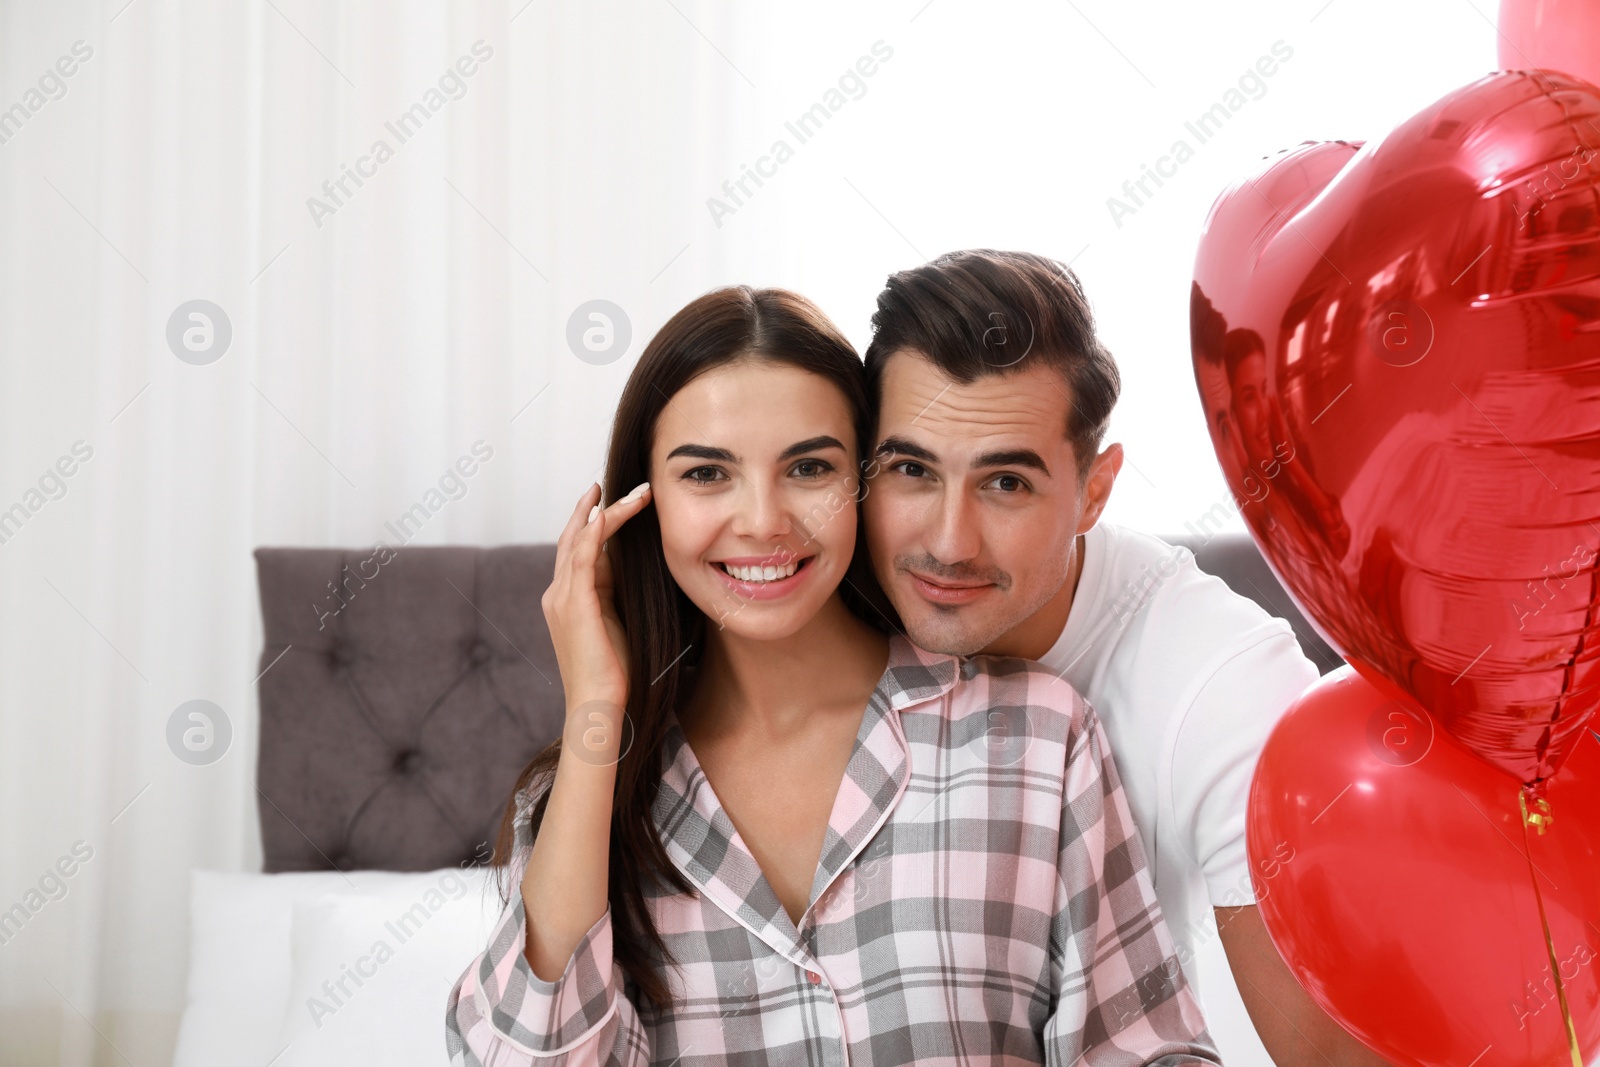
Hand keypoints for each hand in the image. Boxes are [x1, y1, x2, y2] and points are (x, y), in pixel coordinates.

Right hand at [540, 481, 652, 715]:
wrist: (598, 705)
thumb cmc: (614, 674)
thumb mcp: (617, 625)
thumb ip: (617, 597)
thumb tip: (634, 573)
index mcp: (568, 600)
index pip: (578, 551)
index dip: (592, 524)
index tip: (610, 503)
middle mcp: (557, 593)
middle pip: (572, 538)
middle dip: (591, 509)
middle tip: (606, 485)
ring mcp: (562, 597)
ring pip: (579, 541)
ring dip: (604, 513)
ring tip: (630, 493)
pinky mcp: (574, 604)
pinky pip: (582, 557)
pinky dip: (595, 532)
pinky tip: (609, 513)